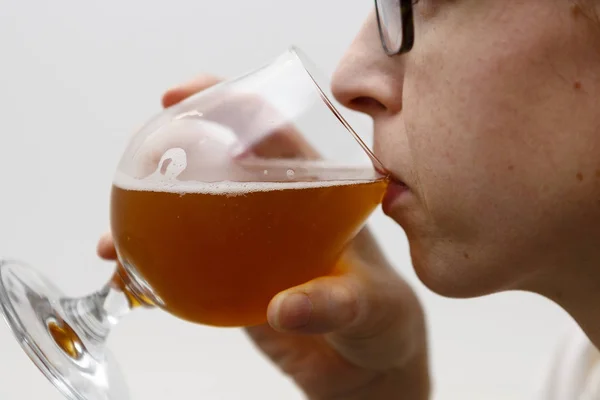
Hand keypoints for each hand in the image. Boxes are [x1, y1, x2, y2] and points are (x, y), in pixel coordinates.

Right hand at [97, 76, 429, 399]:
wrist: (364, 363)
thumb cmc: (381, 319)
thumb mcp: (368, 306)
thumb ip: (333, 304)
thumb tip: (282, 306)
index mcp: (316, 189)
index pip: (271, 128)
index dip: (228, 100)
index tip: (184, 95)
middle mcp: (277, 206)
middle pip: (217, 158)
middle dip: (172, 148)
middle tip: (137, 154)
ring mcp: (248, 240)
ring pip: (191, 210)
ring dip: (147, 217)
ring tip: (113, 241)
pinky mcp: (231, 276)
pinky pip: (184, 263)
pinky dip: (152, 269)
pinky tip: (128, 281)